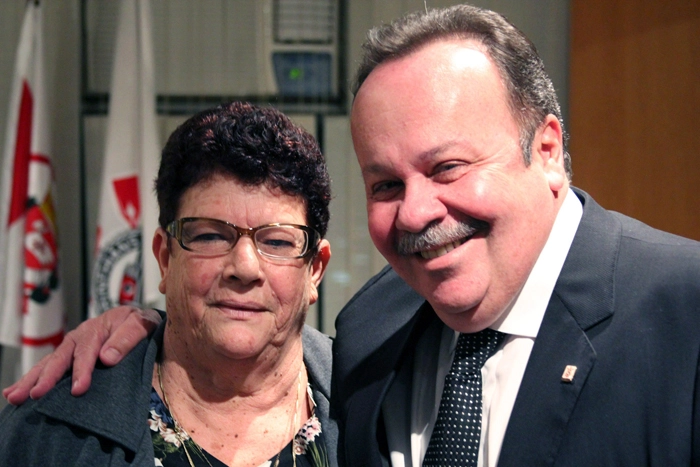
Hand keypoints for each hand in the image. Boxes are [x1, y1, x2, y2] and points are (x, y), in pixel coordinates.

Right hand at [2, 306, 161, 404]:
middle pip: (61, 357)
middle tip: (35, 395)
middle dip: (47, 377)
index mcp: (98, 328)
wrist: (141, 319)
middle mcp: (80, 336)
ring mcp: (72, 346)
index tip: (78, 389)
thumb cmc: (142, 323)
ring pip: (49, 362)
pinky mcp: (69, 355)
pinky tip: (14, 392)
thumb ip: (128, 338)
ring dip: (32, 379)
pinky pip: (49, 366)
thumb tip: (107, 358)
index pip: (87, 351)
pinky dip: (32, 378)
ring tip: (15, 396)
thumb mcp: (142, 324)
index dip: (81, 370)